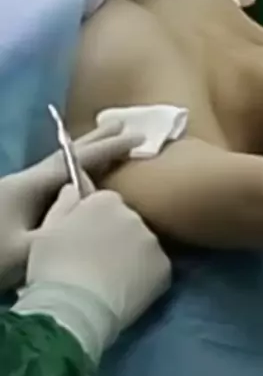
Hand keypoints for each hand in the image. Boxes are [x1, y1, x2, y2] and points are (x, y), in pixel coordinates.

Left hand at [0, 122, 142, 289]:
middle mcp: (25, 181)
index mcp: (30, 185)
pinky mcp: (12, 204)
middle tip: (123, 123)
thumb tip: (88, 223)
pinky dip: (72, 170)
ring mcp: (17, 191)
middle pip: (66, 154)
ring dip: (84, 154)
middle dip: (97, 140)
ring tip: (104, 143)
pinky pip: (52, 179)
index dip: (108, 150)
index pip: (77, 161)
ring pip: (58, 165)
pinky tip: (76, 180)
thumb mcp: (22, 252)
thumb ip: (58, 234)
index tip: (136, 137)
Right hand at [15, 189, 170, 362]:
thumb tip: (73, 189)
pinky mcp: (164, 267)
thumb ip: (64, 204)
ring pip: (143, 245)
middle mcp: (133, 214)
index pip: (107, 202)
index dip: (97, 221)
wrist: (74, 310)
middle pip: (127, 221)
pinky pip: (155, 269)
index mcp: (105, 200)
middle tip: (100, 262)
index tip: (88, 240)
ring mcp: (151, 240)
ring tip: (114, 281)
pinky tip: (128, 294)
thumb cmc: (52, 269)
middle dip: (117, 236)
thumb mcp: (46, 231)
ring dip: (134, 256)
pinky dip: (146, 278)